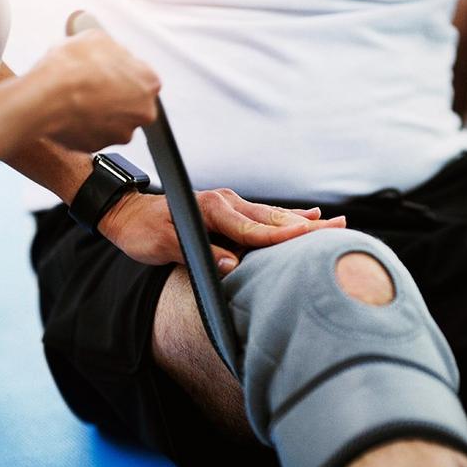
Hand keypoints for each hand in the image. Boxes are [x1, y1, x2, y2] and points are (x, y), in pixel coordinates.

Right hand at [32, 30, 160, 151]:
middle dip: (113, 94)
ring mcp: (122, 132)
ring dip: (99, 111)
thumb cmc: (72, 68)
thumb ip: (112, 48)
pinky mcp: (99, 146)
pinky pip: (94, 134)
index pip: (140, 76)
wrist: (46, 99)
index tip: (105, 70)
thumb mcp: (96, 38)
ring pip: (113, 120)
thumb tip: (109, 51)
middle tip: (91, 84)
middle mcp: (142, 111)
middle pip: (130, 101)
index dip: (119, 71)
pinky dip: (85, 126)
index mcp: (148, 82)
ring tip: (77, 99)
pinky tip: (71, 113)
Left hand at [98, 189, 346, 274]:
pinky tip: (305, 214)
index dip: (284, 238)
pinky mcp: (227, 210)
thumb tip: (233, 264)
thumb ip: (199, 255)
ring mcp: (228, 203)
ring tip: (332, 222)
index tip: (312, 239)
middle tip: (341, 227)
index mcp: (214, 210)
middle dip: (308, 226)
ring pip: (272, 216)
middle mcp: (226, 202)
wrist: (124, 212)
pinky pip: (262, 215)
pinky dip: (285, 216)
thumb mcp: (163, 247)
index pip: (255, 230)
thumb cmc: (141, 231)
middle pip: (273, 219)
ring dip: (302, 220)